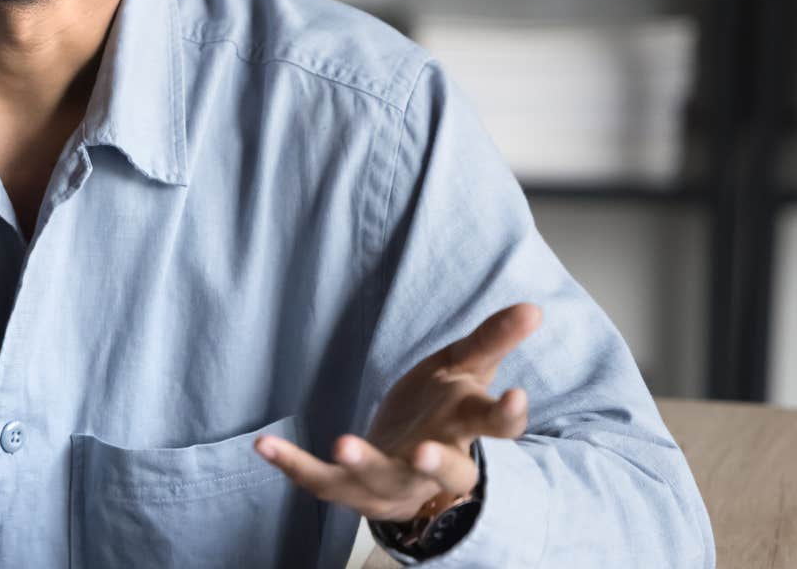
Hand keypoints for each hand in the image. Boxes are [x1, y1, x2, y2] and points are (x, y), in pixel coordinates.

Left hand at [253, 303, 540, 522]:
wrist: (410, 466)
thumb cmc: (442, 411)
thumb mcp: (464, 370)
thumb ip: (492, 340)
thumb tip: (532, 307)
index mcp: (465, 431)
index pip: (494, 429)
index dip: (506, 416)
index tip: (515, 396)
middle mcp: (433, 466)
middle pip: (444, 473)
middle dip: (435, 465)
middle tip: (422, 453)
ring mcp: (392, 483)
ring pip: (381, 482)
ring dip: (363, 464)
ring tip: (342, 443)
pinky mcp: (351, 489)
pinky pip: (321, 482)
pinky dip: (293, 466)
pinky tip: (263, 445)